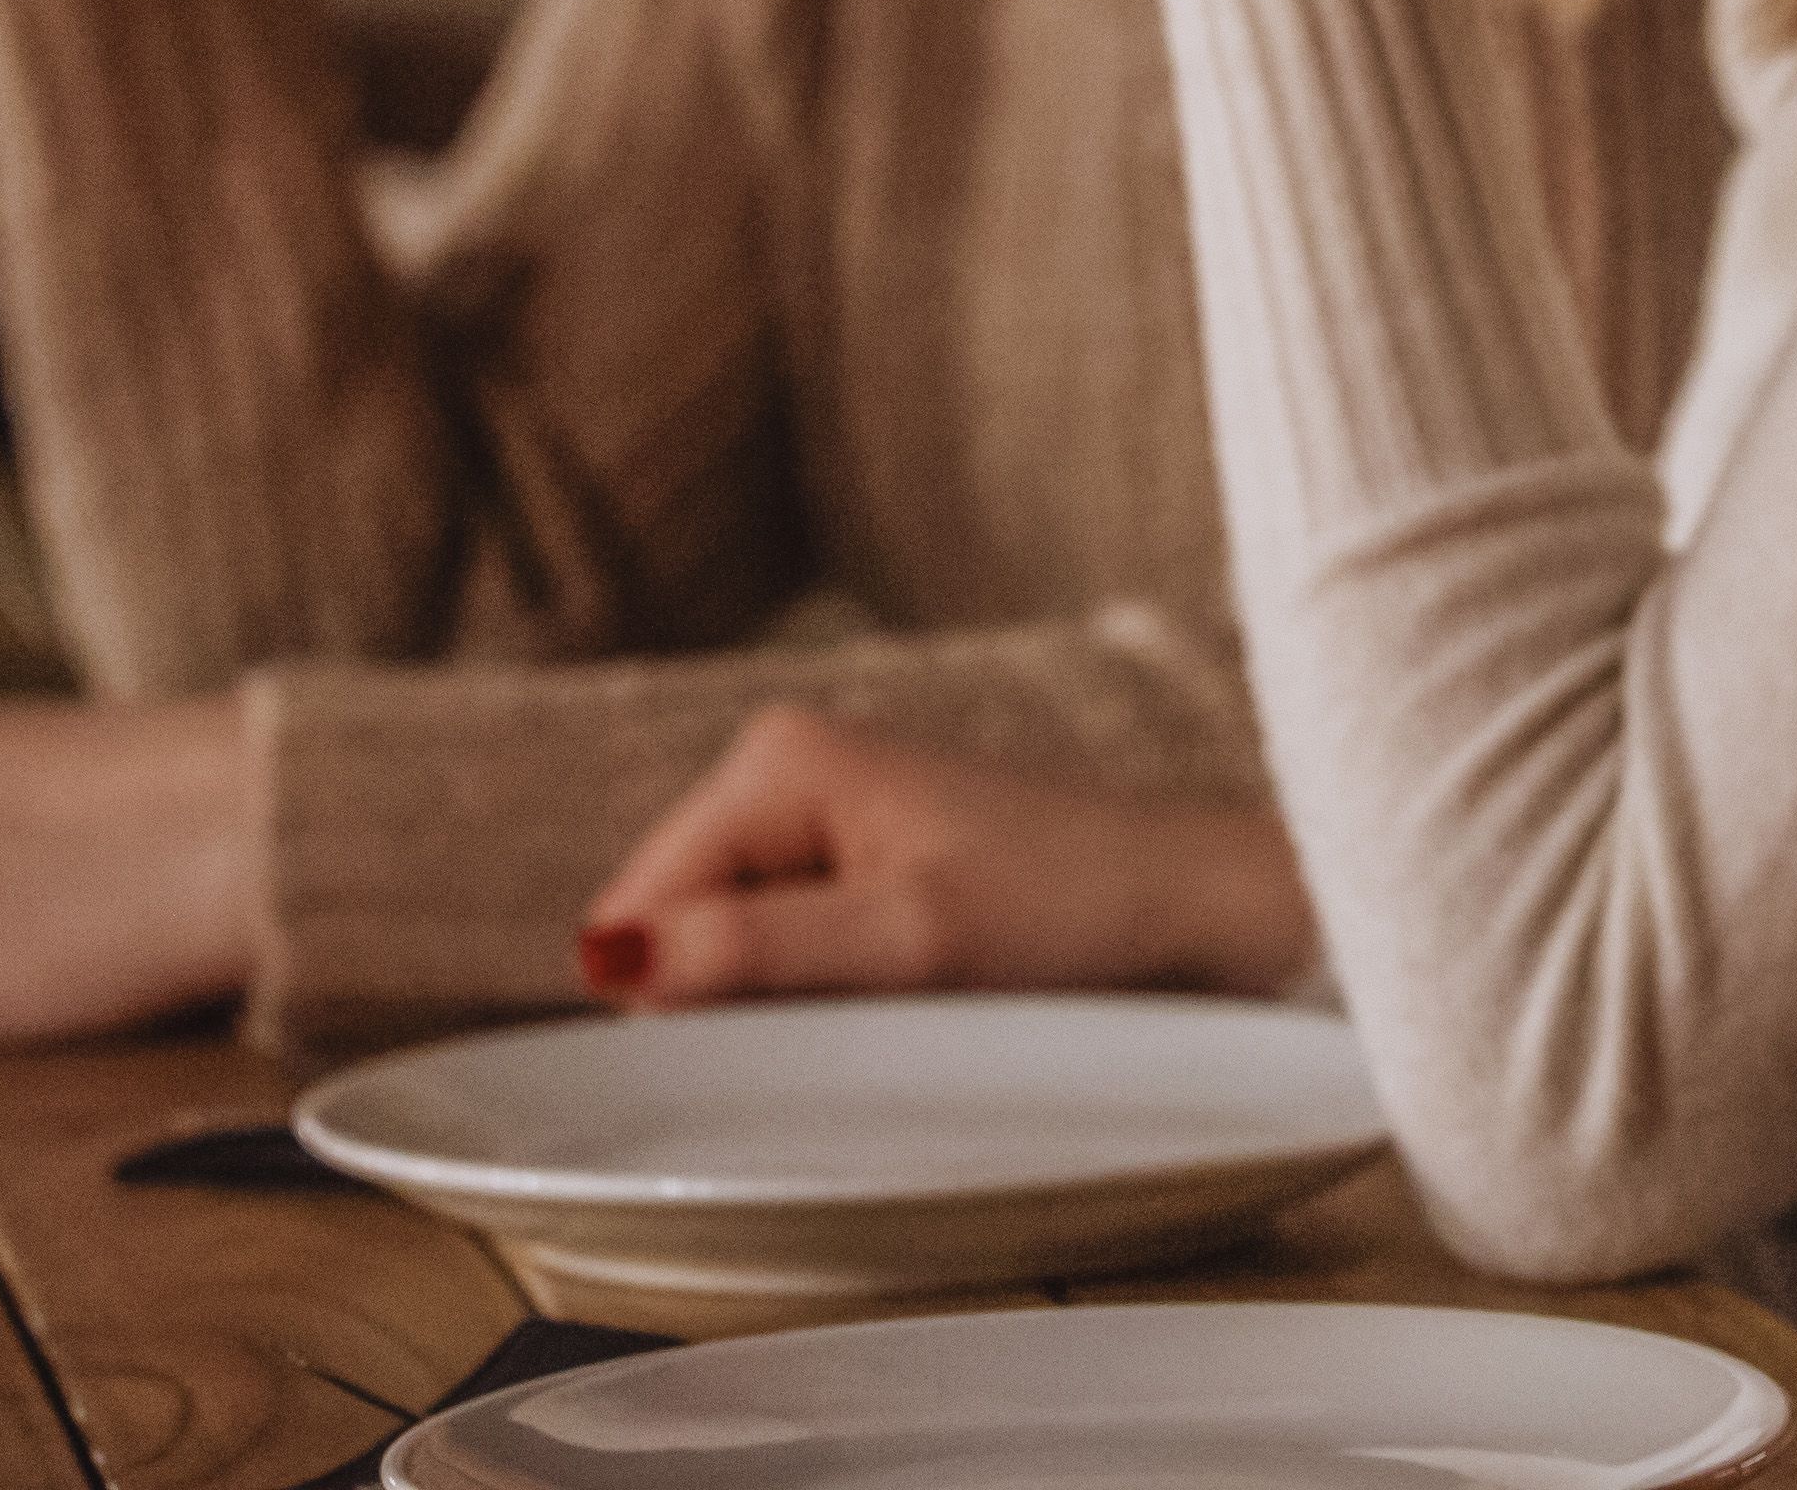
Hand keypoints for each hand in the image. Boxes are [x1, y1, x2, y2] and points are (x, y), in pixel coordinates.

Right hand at [571, 708, 1316, 1002]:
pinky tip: (902, 994)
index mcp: (775, 759)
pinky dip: (827, 992)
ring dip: (789, 999)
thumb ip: (756, 949)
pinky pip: (786, 950)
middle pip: (679, 927)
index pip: (638, 907)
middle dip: (739, 994)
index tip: (783, 1036)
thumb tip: (608, 960)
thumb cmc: (1072, 909)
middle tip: (856, 1016)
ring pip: (729, 949)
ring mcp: (821, 815)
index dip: (683, 996)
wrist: (1188, 910)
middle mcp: (785, 768)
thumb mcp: (909, 941)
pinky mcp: (858, 862)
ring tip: (893, 1000)